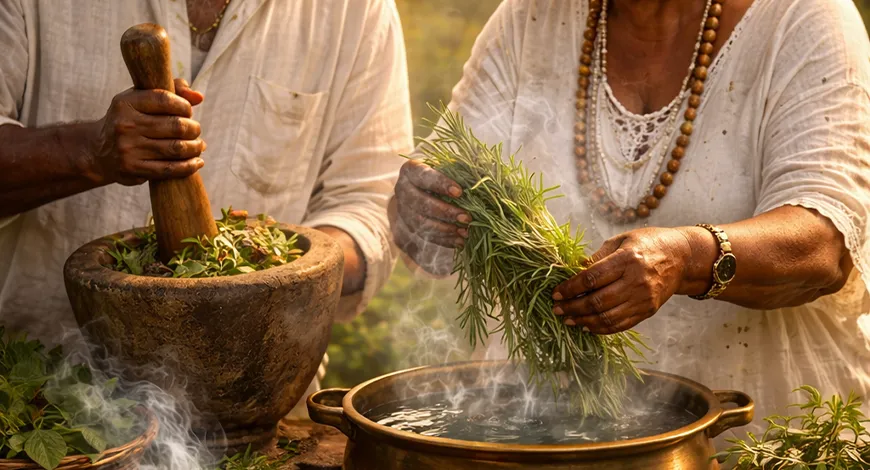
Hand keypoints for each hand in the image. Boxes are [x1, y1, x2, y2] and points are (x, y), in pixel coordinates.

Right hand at [87, 78, 205, 185]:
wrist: (99, 151)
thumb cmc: (129, 120)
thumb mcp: (141, 99)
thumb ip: (171, 91)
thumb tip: (198, 97)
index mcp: (126, 103)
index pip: (165, 100)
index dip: (184, 106)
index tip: (188, 111)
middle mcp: (125, 125)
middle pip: (176, 126)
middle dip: (194, 128)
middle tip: (196, 130)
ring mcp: (128, 148)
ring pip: (176, 148)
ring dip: (195, 147)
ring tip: (199, 145)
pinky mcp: (133, 169)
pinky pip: (170, 169)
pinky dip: (189, 166)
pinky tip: (197, 162)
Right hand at [390, 160, 470, 272]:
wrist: (424, 191)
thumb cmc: (443, 176)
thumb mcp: (451, 169)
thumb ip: (463, 171)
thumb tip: (482, 177)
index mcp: (411, 170)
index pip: (423, 176)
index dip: (440, 184)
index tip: (460, 192)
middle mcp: (402, 189)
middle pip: (420, 202)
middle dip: (445, 212)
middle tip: (467, 218)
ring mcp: (402, 210)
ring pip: (420, 223)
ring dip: (445, 229)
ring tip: (465, 232)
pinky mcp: (406, 227)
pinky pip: (424, 236)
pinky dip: (443, 240)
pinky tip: (459, 242)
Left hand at [551, 227, 693, 333]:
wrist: (682, 257)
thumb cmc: (648, 243)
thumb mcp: (621, 241)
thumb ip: (597, 257)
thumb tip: (572, 271)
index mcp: (627, 259)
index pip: (592, 278)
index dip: (570, 288)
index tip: (555, 294)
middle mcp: (637, 281)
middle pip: (597, 301)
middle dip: (572, 307)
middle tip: (557, 309)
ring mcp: (644, 299)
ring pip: (607, 317)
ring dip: (584, 321)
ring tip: (568, 320)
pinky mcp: (649, 311)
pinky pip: (620, 325)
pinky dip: (601, 328)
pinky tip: (587, 325)